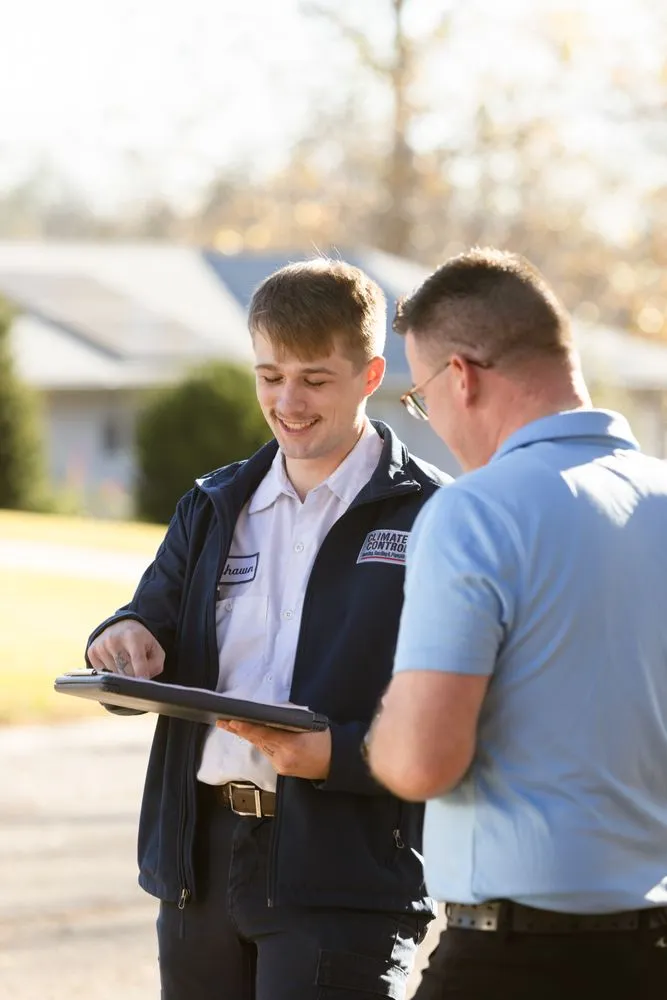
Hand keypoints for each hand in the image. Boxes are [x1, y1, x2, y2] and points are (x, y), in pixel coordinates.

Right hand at [87, 620, 164, 679]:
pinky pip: (103, 673)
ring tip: (124, 662)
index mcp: (133, 636)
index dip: (141, 674)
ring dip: (122, 675)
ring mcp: (101, 646)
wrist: (119, 626)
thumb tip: (143, 678)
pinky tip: (114, 662)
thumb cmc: (139, 640)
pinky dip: (110, 673)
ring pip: (114, 675)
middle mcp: (114, 640)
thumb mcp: (154, 647)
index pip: (137, 659)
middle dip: (133, 676)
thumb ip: (156, 664)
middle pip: (125, 671)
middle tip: (137, 669)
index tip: (142, 684)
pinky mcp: (91, 652)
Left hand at [217, 720, 331, 779]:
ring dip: (249, 736)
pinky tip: (253, 735)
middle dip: (240, 731)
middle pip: (258, 741)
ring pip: (261, 747)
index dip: (246, 728)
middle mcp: (283, 758)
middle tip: (222, 721)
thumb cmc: (324, 738)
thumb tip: (270, 712)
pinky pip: (268, 753)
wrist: (336, 762)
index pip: (264, 735)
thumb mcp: (309, 723)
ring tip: (232, 725)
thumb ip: (289, 718)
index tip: (232, 722)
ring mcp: (282, 766)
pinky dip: (262, 743)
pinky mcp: (282, 770)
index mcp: (291, 744)